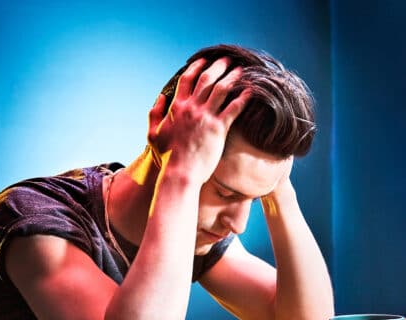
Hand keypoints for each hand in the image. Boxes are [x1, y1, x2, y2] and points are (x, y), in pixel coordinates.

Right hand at [147, 58, 249, 182]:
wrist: (180, 173)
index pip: (187, 80)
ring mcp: (205, 117)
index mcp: (176, 107)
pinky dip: (243, 97)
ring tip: (242, 70)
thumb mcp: (153, 134)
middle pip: (206, 79)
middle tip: (227, 59)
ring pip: (221, 89)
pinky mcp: (218, 128)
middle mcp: (192, 108)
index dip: (196, 67)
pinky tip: (252, 90)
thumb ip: (154, 113)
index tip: (204, 60)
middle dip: (218, 66)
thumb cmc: (166, 157)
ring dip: (232, 77)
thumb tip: (160, 97)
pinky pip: (233, 108)